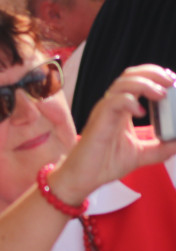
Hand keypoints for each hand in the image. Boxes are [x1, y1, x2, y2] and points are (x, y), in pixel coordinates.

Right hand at [55, 65, 175, 200]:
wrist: (83, 178)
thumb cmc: (105, 164)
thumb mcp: (141, 154)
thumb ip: (161, 148)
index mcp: (122, 109)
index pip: (137, 81)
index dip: (155, 76)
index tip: (172, 81)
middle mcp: (112, 106)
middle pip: (130, 75)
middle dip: (152, 73)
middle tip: (170, 81)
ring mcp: (104, 112)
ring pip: (122, 84)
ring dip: (145, 84)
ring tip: (160, 94)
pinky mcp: (99, 121)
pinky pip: (113, 102)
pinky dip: (130, 101)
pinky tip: (141, 112)